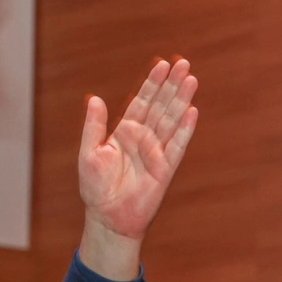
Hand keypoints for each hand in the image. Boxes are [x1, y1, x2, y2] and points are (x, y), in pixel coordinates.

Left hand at [76, 59, 198, 279]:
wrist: (108, 218)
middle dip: (171, 85)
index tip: (162, 64)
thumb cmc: (96, 188)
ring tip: (191, 79)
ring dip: (181, 100)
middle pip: (161, 106)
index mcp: (125, 131)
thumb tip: (94, 99)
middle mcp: (143, 138)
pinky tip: (192, 112)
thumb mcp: (89, 153)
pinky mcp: (165, 169)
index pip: (142, 101)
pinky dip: (184, 130)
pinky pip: (177, 146)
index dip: (152, 83)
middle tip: (183, 63)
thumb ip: (94, 126)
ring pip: (171, 120)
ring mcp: (156, 152)